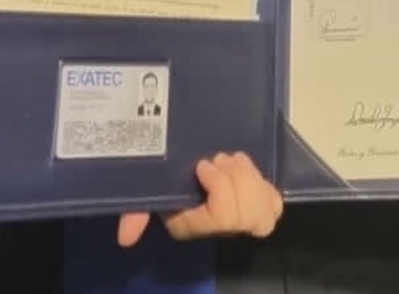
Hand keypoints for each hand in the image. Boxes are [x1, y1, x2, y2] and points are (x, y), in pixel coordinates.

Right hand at [117, 152, 282, 248]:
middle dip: (236, 180)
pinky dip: (265, 187)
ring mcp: (244, 218)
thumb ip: (137, 211)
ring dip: (250, 178)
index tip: (203, 165)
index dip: (219, 186)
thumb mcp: (153, 191)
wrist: (196, 164)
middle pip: (243, 215)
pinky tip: (251, 173)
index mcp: (193, 225)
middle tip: (222, 160)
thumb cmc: (171, 178)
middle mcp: (220, 228)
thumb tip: (124, 238)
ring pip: (261, 211)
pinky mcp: (262, 206)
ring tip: (234, 162)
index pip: (219, 216)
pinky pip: (273, 205)